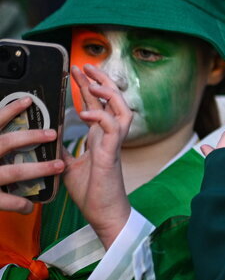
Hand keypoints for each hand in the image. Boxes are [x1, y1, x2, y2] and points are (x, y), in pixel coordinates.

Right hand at [0, 95, 64, 213]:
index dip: (9, 110)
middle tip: (52, 134)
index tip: (28, 100)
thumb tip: (5, 118)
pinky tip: (29, 205)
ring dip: (39, 168)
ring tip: (59, 165)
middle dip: (32, 137)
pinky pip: (7, 201)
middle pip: (7, 142)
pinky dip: (21, 204)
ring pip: (14, 171)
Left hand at [62, 64, 132, 247]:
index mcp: (101, 137)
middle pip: (114, 100)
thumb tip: (49, 134)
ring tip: (92, 84)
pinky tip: (87, 113)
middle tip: (86, 66)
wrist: (102, 213)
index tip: (79, 71)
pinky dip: (102, 117)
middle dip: (100, 81)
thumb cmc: (91, 192)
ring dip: (108, 94)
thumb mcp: (68, 164)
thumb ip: (63, 147)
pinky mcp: (113, 154)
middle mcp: (110, 137)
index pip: (97, 104)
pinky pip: (113, 129)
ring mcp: (114, 144)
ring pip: (121, 110)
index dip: (89, 86)